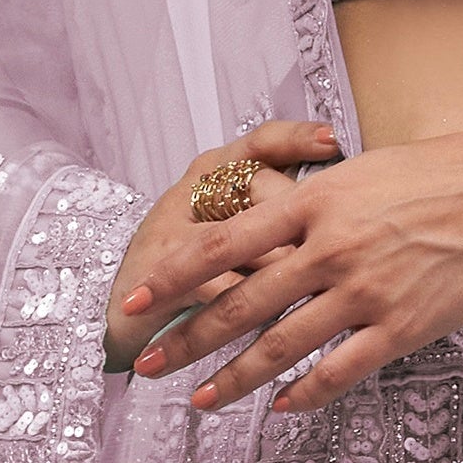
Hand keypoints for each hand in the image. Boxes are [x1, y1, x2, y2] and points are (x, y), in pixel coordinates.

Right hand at [105, 125, 341, 369]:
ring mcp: (174, 232)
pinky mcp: (165, 278)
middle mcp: (191, 192)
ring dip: (289, 269)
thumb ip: (274, 210)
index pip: (260, 141)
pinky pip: (226, 289)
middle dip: (304, 220)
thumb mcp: (226, 227)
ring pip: (250, 241)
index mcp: (211, 171)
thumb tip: (342, 205)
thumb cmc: (188, 270)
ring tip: (328, 290)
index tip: (335, 141)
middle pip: (261, 189)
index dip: (297, 139)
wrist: (117, 315)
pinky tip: (289, 324)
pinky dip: (260, 308)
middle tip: (344, 245)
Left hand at [108, 115, 462, 415]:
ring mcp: (368, 291)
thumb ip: (322, 203)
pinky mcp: (404, 327)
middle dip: (184, 338)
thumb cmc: (455, 170)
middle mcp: (332, 248)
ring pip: (281, 345)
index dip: (172, 277)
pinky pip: (340, 370)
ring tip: (199, 400)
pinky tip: (281, 407)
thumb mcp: (371, 171)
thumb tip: (282, 222)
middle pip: (239, 302)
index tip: (135, 300)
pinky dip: (304, 394)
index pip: (223, 243)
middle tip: (145, 364)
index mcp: (318, 201)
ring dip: (233, 378)